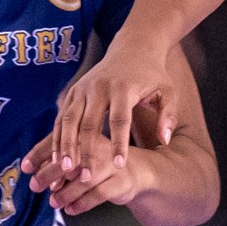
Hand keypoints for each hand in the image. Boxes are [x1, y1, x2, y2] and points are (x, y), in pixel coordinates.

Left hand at [21, 130, 155, 216]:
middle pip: (70, 160)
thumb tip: (27, 167)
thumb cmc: (99, 162)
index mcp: (86, 134)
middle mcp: (100, 146)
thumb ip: (55, 158)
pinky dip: (82, 204)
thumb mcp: (79, 155)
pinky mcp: (121, 182)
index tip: (24, 167)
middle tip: (35, 186)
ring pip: (84, 180)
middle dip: (49, 174)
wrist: (135, 171)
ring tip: (53, 202)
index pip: (59, 141)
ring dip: (65, 193)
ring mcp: (112, 164)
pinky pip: (98, 195)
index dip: (39, 154)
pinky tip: (70, 209)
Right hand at [43, 33, 178, 188]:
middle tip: (86, 177)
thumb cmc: (153, 75)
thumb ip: (169, 115)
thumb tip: (164, 140)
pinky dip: (58, 136)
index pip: (120, 119)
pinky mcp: (73, 91)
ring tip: (65, 170)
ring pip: (69, 120)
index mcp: (124, 87)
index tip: (120, 165)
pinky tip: (57, 157)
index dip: (119, 142)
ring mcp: (83, 88)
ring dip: (66, 146)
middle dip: (86, 151)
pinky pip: (62, 117)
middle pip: (89, 123)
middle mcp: (99, 86)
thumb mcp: (168, 91)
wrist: (133, 48)